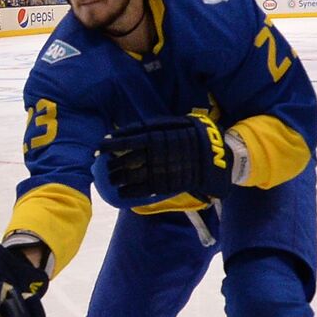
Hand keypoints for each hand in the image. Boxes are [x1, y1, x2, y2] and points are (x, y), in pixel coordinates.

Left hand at [102, 114, 233, 198]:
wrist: (217, 156)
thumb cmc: (195, 135)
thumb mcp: (177, 122)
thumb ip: (154, 125)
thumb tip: (126, 129)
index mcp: (157, 135)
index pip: (126, 140)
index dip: (111, 144)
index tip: (99, 147)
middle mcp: (155, 153)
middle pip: (126, 160)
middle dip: (112, 165)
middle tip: (104, 167)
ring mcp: (160, 170)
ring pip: (131, 176)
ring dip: (117, 179)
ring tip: (111, 180)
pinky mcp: (166, 184)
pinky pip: (142, 190)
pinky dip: (129, 192)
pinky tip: (121, 193)